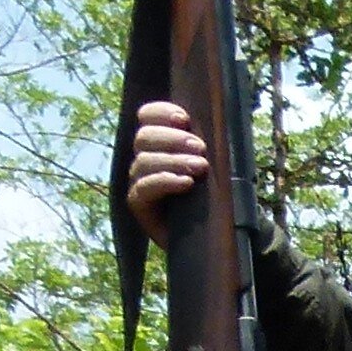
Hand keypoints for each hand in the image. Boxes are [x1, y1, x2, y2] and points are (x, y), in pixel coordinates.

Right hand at [122, 98, 211, 230]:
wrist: (207, 237)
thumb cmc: (210, 197)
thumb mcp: (211, 165)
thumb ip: (205, 144)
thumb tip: (213, 122)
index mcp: (159, 142)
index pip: (148, 116)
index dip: (161, 112)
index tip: (184, 118)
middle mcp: (144, 158)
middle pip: (144, 137)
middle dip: (173, 138)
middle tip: (200, 148)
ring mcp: (139, 181)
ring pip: (144, 161)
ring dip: (174, 161)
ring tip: (200, 167)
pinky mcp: (138, 203)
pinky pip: (144, 187)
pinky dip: (165, 181)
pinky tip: (186, 183)